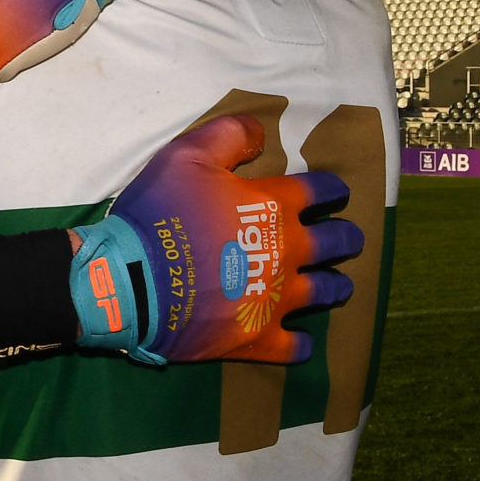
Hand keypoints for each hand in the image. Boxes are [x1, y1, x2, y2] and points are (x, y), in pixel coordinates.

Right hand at [69, 114, 361, 365]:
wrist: (131, 280)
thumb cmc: (159, 213)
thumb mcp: (186, 154)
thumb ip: (229, 135)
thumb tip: (263, 132)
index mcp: (275, 206)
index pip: (321, 190)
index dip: (333, 189)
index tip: (336, 192)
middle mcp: (288, 251)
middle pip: (336, 242)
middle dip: (347, 237)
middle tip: (348, 238)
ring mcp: (277, 298)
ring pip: (326, 292)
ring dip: (336, 285)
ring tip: (337, 285)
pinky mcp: (259, 338)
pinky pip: (296, 347)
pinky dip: (302, 344)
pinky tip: (302, 340)